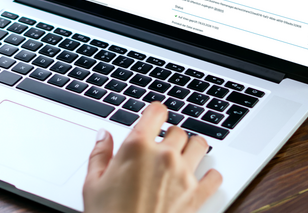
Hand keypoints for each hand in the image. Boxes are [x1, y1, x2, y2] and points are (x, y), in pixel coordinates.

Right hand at [83, 102, 221, 212]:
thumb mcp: (93, 184)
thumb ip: (99, 154)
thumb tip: (103, 135)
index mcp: (137, 147)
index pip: (156, 111)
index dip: (154, 113)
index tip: (154, 118)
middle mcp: (164, 156)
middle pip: (178, 130)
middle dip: (170, 136)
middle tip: (161, 147)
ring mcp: (183, 175)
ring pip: (199, 145)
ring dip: (191, 148)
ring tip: (182, 156)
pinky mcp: (196, 195)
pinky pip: (214, 176)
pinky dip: (210, 176)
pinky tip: (201, 178)